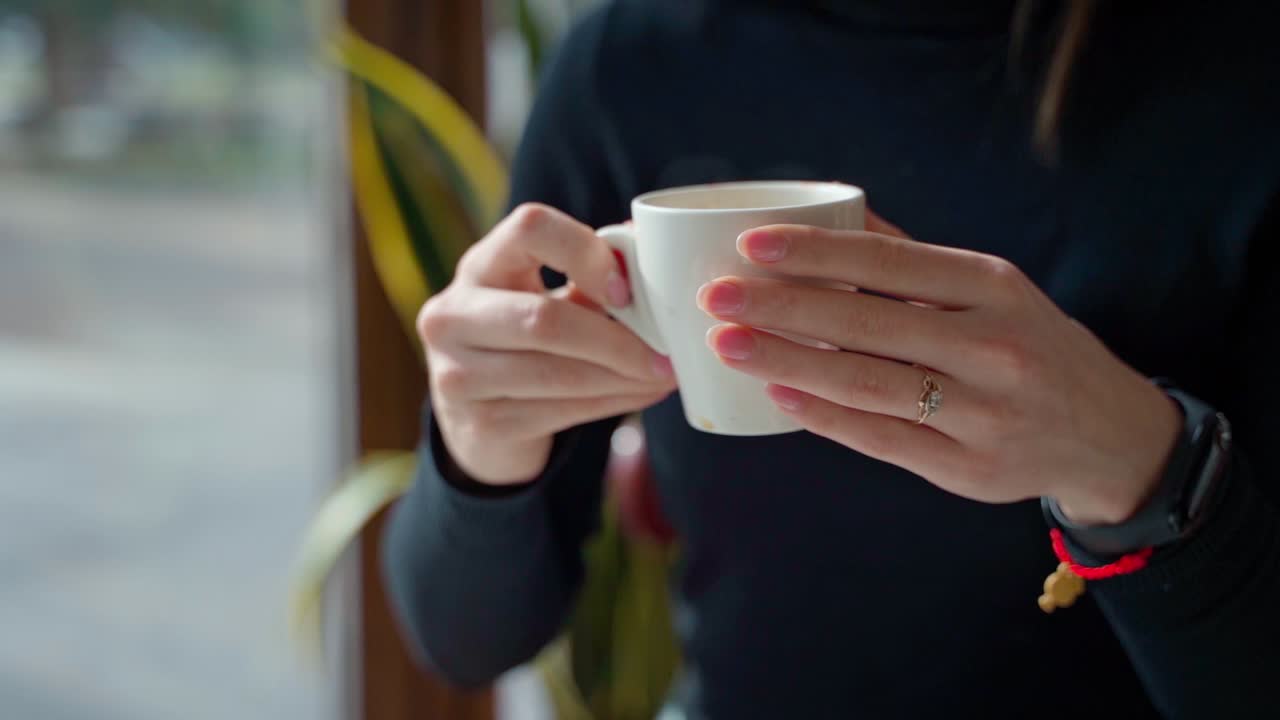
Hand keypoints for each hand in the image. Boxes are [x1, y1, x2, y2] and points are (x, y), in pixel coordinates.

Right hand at [419, 203, 675, 484]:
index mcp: (479, 266)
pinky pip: (562, 411)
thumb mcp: (546, 299)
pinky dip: (614, 403)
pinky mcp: (481, 424)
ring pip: (559, 374)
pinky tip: (642, 393)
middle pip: (544, 320)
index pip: (529, 228)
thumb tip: (651, 251)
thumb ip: (590, 278)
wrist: (473, 417)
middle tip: (666, 352)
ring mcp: (458, 374)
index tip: (625, 290)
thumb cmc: (524, 340)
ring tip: (664, 374)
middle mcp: (453, 316)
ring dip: (624, 377)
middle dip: (617, 340)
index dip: (586, 254)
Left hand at [697, 213, 1180, 524]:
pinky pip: (880, 437)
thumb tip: (834, 217)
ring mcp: (980, 411)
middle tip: (716, 296)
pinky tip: (776, 394)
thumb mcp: (992, 290)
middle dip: (780, 307)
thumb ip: (915, 260)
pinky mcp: (967, 467)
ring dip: (786, 362)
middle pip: (865, 322)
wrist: (1107, 433)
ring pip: (865, 383)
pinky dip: (823, 415)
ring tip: (726, 345)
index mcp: (992, 286)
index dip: (815, 252)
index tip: (750, 244)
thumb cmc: (1029, 344)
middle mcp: (990, 345)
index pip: (887, 261)